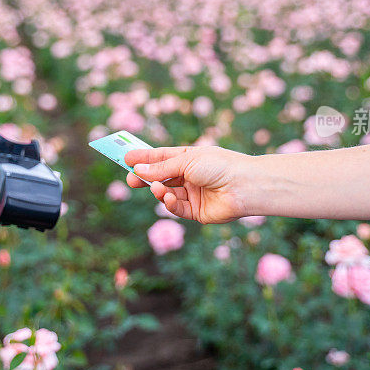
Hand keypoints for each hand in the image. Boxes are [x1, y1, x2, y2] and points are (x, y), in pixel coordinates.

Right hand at [125, 146, 261, 223]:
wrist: (244, 186)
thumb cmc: (219, 166)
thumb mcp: (186, 161)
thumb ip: (161, 168)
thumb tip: (138, 169)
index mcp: (189, 158)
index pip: (161, 157)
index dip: (144, 158)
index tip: (125, 158)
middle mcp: (190, 175)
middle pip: (161, 177)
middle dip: (145, 178)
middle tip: (129, 179)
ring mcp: (193, 194)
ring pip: (167, 193)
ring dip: (159, 191)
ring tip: (157, 188)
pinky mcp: (197, 211)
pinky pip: (177, 208)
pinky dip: (170, 204)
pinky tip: (168, 198)